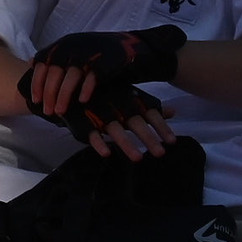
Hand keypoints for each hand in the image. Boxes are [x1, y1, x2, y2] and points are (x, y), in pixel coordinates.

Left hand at [28, 25, 185, 118]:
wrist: (135, 48)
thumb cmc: (101, 56)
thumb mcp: (76, 53)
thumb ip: (57, 60)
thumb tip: (32, 68)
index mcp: (63, 44)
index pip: (41, 63)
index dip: (36, 82)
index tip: (34, 100)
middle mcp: (72, 46)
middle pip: (53, 72)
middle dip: (48, 94)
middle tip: (46, 111)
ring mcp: (88, 52)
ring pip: (70, 76)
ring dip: (63, 96)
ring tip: (59, 112)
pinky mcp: (105, 60)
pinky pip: (92, 77)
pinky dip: (85, 89)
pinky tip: (82, 102)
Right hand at [28, 64, 177, 157]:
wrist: (67, 83)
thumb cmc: (104, 91)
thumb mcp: (127, 94)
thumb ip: (148, 105)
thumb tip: (174, 112)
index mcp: (127, 98)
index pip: (148, 113)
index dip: (161, 127)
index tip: (172, 142)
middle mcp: (115, 105)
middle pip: (134, 122)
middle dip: (148, 138)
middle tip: (160, 153)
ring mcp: (97, 112)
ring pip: (114, 129)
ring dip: (126, 143)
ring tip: (138, 158)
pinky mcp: (81, 119)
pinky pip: (90, 132)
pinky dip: (98, 142)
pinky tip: (107, 153)